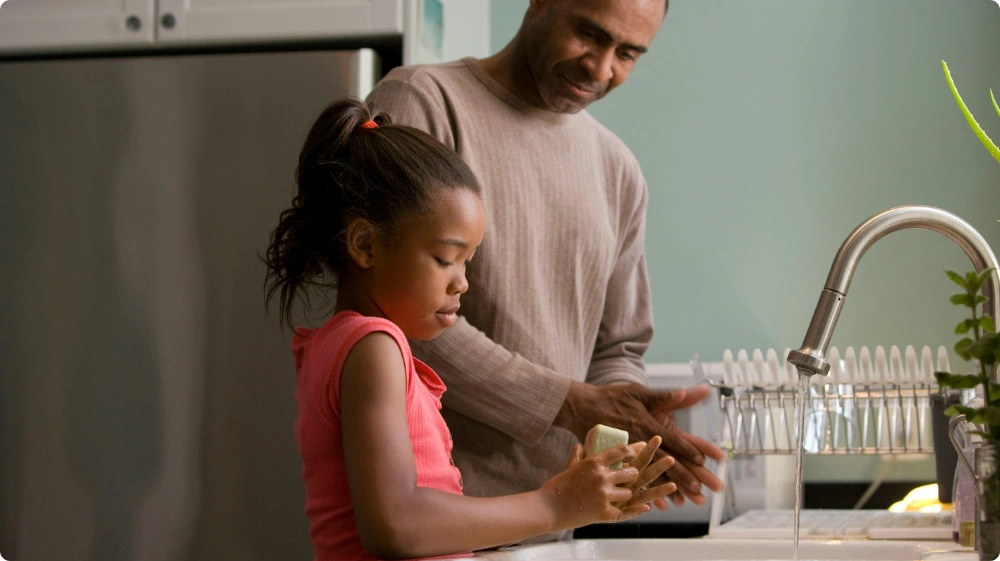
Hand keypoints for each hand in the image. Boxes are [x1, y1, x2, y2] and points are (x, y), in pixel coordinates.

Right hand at [541, 444, 642, 529]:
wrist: (547, 508)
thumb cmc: (556, 487)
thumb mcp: (569, 468)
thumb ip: (577, 457)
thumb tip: (579, 445)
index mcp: (594, 462)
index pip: (621, 451)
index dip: (631, 452)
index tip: (633, 455)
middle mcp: (602, 477)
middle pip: (631, 473)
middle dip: (631, 476)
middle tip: (627, 480)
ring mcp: (604, 495)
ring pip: (628, 493)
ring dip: (624, 495)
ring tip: (618, 497)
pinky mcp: (604, 513)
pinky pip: (623, 513)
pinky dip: (621, 512)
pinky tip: (625, 511)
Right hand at [554, 382, 724, 503]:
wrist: (582, 407)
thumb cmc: (612, 398)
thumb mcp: (638, 392)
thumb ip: (663, 397)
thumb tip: (685, 392)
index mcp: (646, 425)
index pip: (671, 440)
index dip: (687, 450)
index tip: (702, 460)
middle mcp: (638, 442)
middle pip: (664, 462)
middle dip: (683, 476)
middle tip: (698, 489)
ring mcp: (627, 455)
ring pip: (651, 475)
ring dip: (667, 489)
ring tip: (683, 501)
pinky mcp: (616, 462)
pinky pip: (634, 480)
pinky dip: (644, 491)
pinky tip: (654, 504)